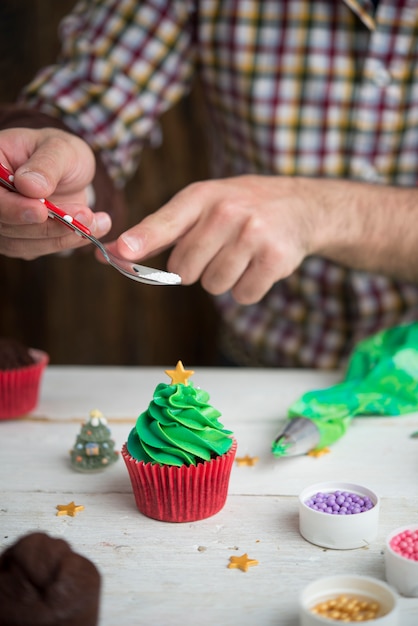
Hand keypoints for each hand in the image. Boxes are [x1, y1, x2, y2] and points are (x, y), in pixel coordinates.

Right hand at [0, 128, 111, 259]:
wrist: (70, 172)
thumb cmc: (61, 153)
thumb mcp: (60, 148)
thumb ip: (46, 164)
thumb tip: (30, 186)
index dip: (12, 208)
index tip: (41, 210)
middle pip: (6, 224)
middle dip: (46, 226)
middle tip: (84, 215)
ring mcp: (5, 222)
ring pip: (22, 243)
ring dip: (61, 236)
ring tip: (93, 220)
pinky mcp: (21, 240)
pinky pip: (40, 249)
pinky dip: (67, 242)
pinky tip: (91, 229)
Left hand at [111, 175, 320, 303]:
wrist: (301, 206)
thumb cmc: (241, 207)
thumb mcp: (203, 204)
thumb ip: (161, 230)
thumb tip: (116, 253)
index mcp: (202, 196)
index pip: (165, 222)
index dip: (142, 240)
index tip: (122, 253)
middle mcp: (226, 212)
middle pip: (184, 270)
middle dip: (197, 268)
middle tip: (220, 247)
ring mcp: (253, 234)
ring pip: (213, 285)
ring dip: (224, 278)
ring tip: (242, 254)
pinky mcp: (275, 257)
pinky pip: (242, 295)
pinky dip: (248, 288)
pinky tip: (259, 264)